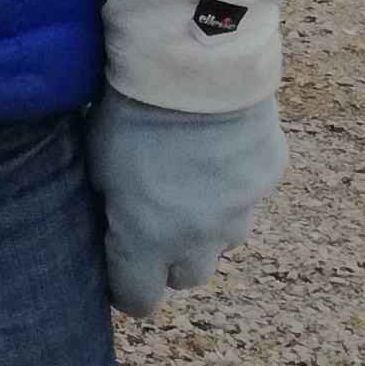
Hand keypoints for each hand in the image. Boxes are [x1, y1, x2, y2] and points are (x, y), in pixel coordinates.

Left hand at [86, 92, 284, 321]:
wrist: (193, 66)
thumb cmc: (130, 112)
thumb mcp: (97, 164)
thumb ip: (109, 206)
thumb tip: (111, 224)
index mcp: (147, 240)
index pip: (138, 299)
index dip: (126, 289)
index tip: (119, 270)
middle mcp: (199, 238)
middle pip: (186, 276)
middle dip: (169, 258)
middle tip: (155, 221)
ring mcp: (240, 210)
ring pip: (224, 238)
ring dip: (206, 223)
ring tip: (189, 179)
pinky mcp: (267, 178)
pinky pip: (250, 194)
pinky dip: (234, 182)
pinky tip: (217, 147)